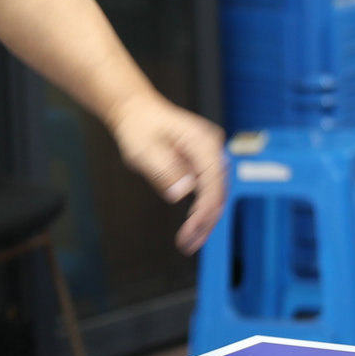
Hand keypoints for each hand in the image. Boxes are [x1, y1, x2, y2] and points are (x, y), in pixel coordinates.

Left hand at [104, 93, 226, 255]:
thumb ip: (164, 170)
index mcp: (202, 142)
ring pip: (215, 193)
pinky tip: (192, 225)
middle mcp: (212, 147)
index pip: (212, 184)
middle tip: (188, 244)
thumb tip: (183, 190)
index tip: (191, 232)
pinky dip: (201, 208)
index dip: (204, 212)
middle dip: (206, 221)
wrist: (136, 111)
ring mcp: (209, 154)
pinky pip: (208, 188)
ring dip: (204, 219)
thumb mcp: (144, 150)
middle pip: (218, 191)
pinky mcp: (203, 161)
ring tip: (189, 241)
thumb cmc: (138, 126)